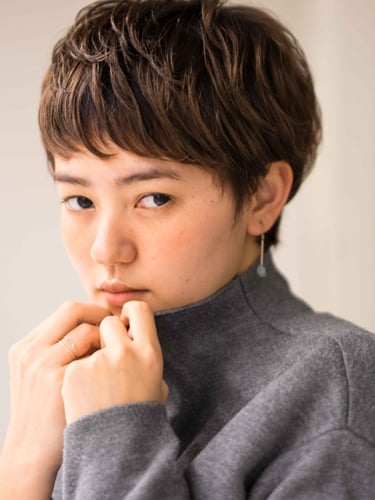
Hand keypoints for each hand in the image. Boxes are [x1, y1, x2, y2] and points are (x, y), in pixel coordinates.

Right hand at [1, 302, 109, 477]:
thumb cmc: (47, 412)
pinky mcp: (58, 380)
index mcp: (28, 345)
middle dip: (100, 314)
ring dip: (106, 336)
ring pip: (85, 330)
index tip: (108, 322)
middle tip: (119, 326)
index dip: (91, 313)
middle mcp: (31, 350)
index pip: (66, 311)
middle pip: (72, 310)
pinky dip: (106, 354)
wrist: (32, 452)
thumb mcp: (40, 373)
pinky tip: (114, 367)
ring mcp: (43, 364)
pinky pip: (92, 353)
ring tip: (116, 351)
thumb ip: (60, 349)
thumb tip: (98, 326)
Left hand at [62, 301, 168, 423]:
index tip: (124, 320)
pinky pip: (74, 361)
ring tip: (95, 383)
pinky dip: (76, 373)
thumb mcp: (156, 388)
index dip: (130, 313)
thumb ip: (146, 361)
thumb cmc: (138, 421)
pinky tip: (82, 394)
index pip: (140, 311)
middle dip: (105, 333)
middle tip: (104, 350)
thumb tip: (136, 340)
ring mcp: (97, 362)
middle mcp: (124, 352)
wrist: (113, 453)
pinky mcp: (74, 372)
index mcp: (149, 354)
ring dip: (89, 353)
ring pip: (87, 341)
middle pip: (109, 321)